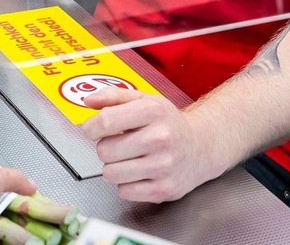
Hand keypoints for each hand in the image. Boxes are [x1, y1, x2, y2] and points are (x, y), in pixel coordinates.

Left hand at [81, 87, 211, 202]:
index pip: (106, 121)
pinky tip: (138, 172)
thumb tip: (88, 100)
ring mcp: (164, 165)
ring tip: (128, 158)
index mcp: (153, 111)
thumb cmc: (168, 123)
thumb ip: (113, 97)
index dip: (91, 127)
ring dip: (114, 167)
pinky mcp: (164, 189)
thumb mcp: (144, 100)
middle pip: (105, 150)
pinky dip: (126, 184)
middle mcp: (160, 137)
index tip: (92, 129)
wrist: (202, 146)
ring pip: (111, 173)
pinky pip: (124, 192)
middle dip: (105, 147)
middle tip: (119, 144)